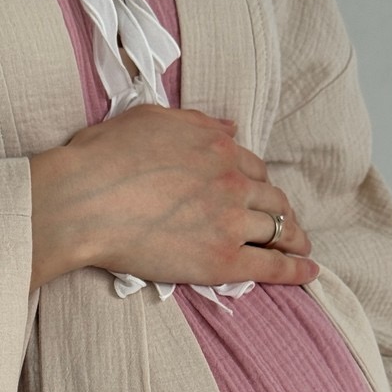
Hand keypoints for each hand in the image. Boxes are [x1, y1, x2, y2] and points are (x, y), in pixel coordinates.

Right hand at [27, 104, 317, 291]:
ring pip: (278, 229)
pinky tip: (308, 272)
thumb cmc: (103, 159)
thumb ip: (195, 123)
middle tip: (286, 223)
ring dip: (294, 238)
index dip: (257, 181)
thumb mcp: (150, 119)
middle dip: (282, 210)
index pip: (252, 165)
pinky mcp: (223, 259)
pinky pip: (272, 265)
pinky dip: (295, 269)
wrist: (84, 201)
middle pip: (271, 196)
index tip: (257, 194)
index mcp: (216, 146)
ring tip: (300, 248)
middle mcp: (232, 180)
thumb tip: (229, 129)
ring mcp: (230, 221)